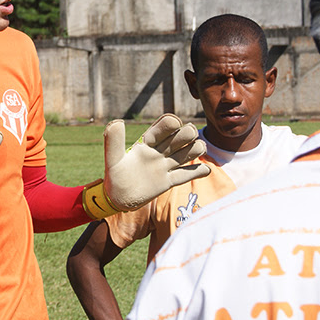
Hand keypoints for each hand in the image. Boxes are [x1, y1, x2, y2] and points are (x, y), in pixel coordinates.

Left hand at [93, 114, 209, 214]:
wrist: (118, 198)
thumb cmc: (114, 176)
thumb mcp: (113, 158)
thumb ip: (113, 141)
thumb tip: (117, 121)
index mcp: (146, 143)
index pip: (162, 128)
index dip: (170, 124)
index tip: (175, 123)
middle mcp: (158, 152)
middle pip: (178, 138)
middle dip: (186, 133)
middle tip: (189, 135)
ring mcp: (164, 167)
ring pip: (185, 154)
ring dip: (195, 149)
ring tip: (199, 148)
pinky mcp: (168, 182)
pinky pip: (185, 175)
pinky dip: (197, 172)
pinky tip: (206, 170)